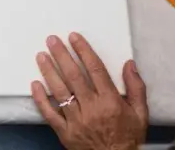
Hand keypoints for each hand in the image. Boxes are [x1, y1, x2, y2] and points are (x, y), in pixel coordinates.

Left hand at [33, 33, 146, 149]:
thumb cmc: (128, 138)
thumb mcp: (140, 114)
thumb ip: (136, 88)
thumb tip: (129, 64)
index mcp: (111, 102)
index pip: (95, 70)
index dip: (83, 51)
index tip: (74, 37)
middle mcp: (92, 108)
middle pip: (73, 76)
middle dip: (61, 56)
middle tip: (51, 40)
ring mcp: (76, 120)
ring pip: (59, 91)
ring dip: (48, 72)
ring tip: (40, 55)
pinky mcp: (64, 132)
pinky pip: (49, 113)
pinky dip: (40, 98)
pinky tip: (34, 84)